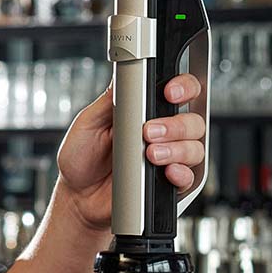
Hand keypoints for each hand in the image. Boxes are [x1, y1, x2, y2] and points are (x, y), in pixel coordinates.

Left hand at [57, 74, 205, 230]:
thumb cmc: (80, 159)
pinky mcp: (167, 185)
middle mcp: (162, 134)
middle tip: (149, 132)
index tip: (169, 93)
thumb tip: (124, 75)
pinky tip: (166, 171)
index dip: (183, 88)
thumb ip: (110, 99)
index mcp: (145, 112)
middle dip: (176, 124)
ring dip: (177, 149)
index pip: (179, 92)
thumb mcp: (88, 122)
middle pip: (193, 121)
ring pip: (195, 148)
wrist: (77, 197)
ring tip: (150, 154)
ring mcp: (167, 159)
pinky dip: (181, 173)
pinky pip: (189, 178)